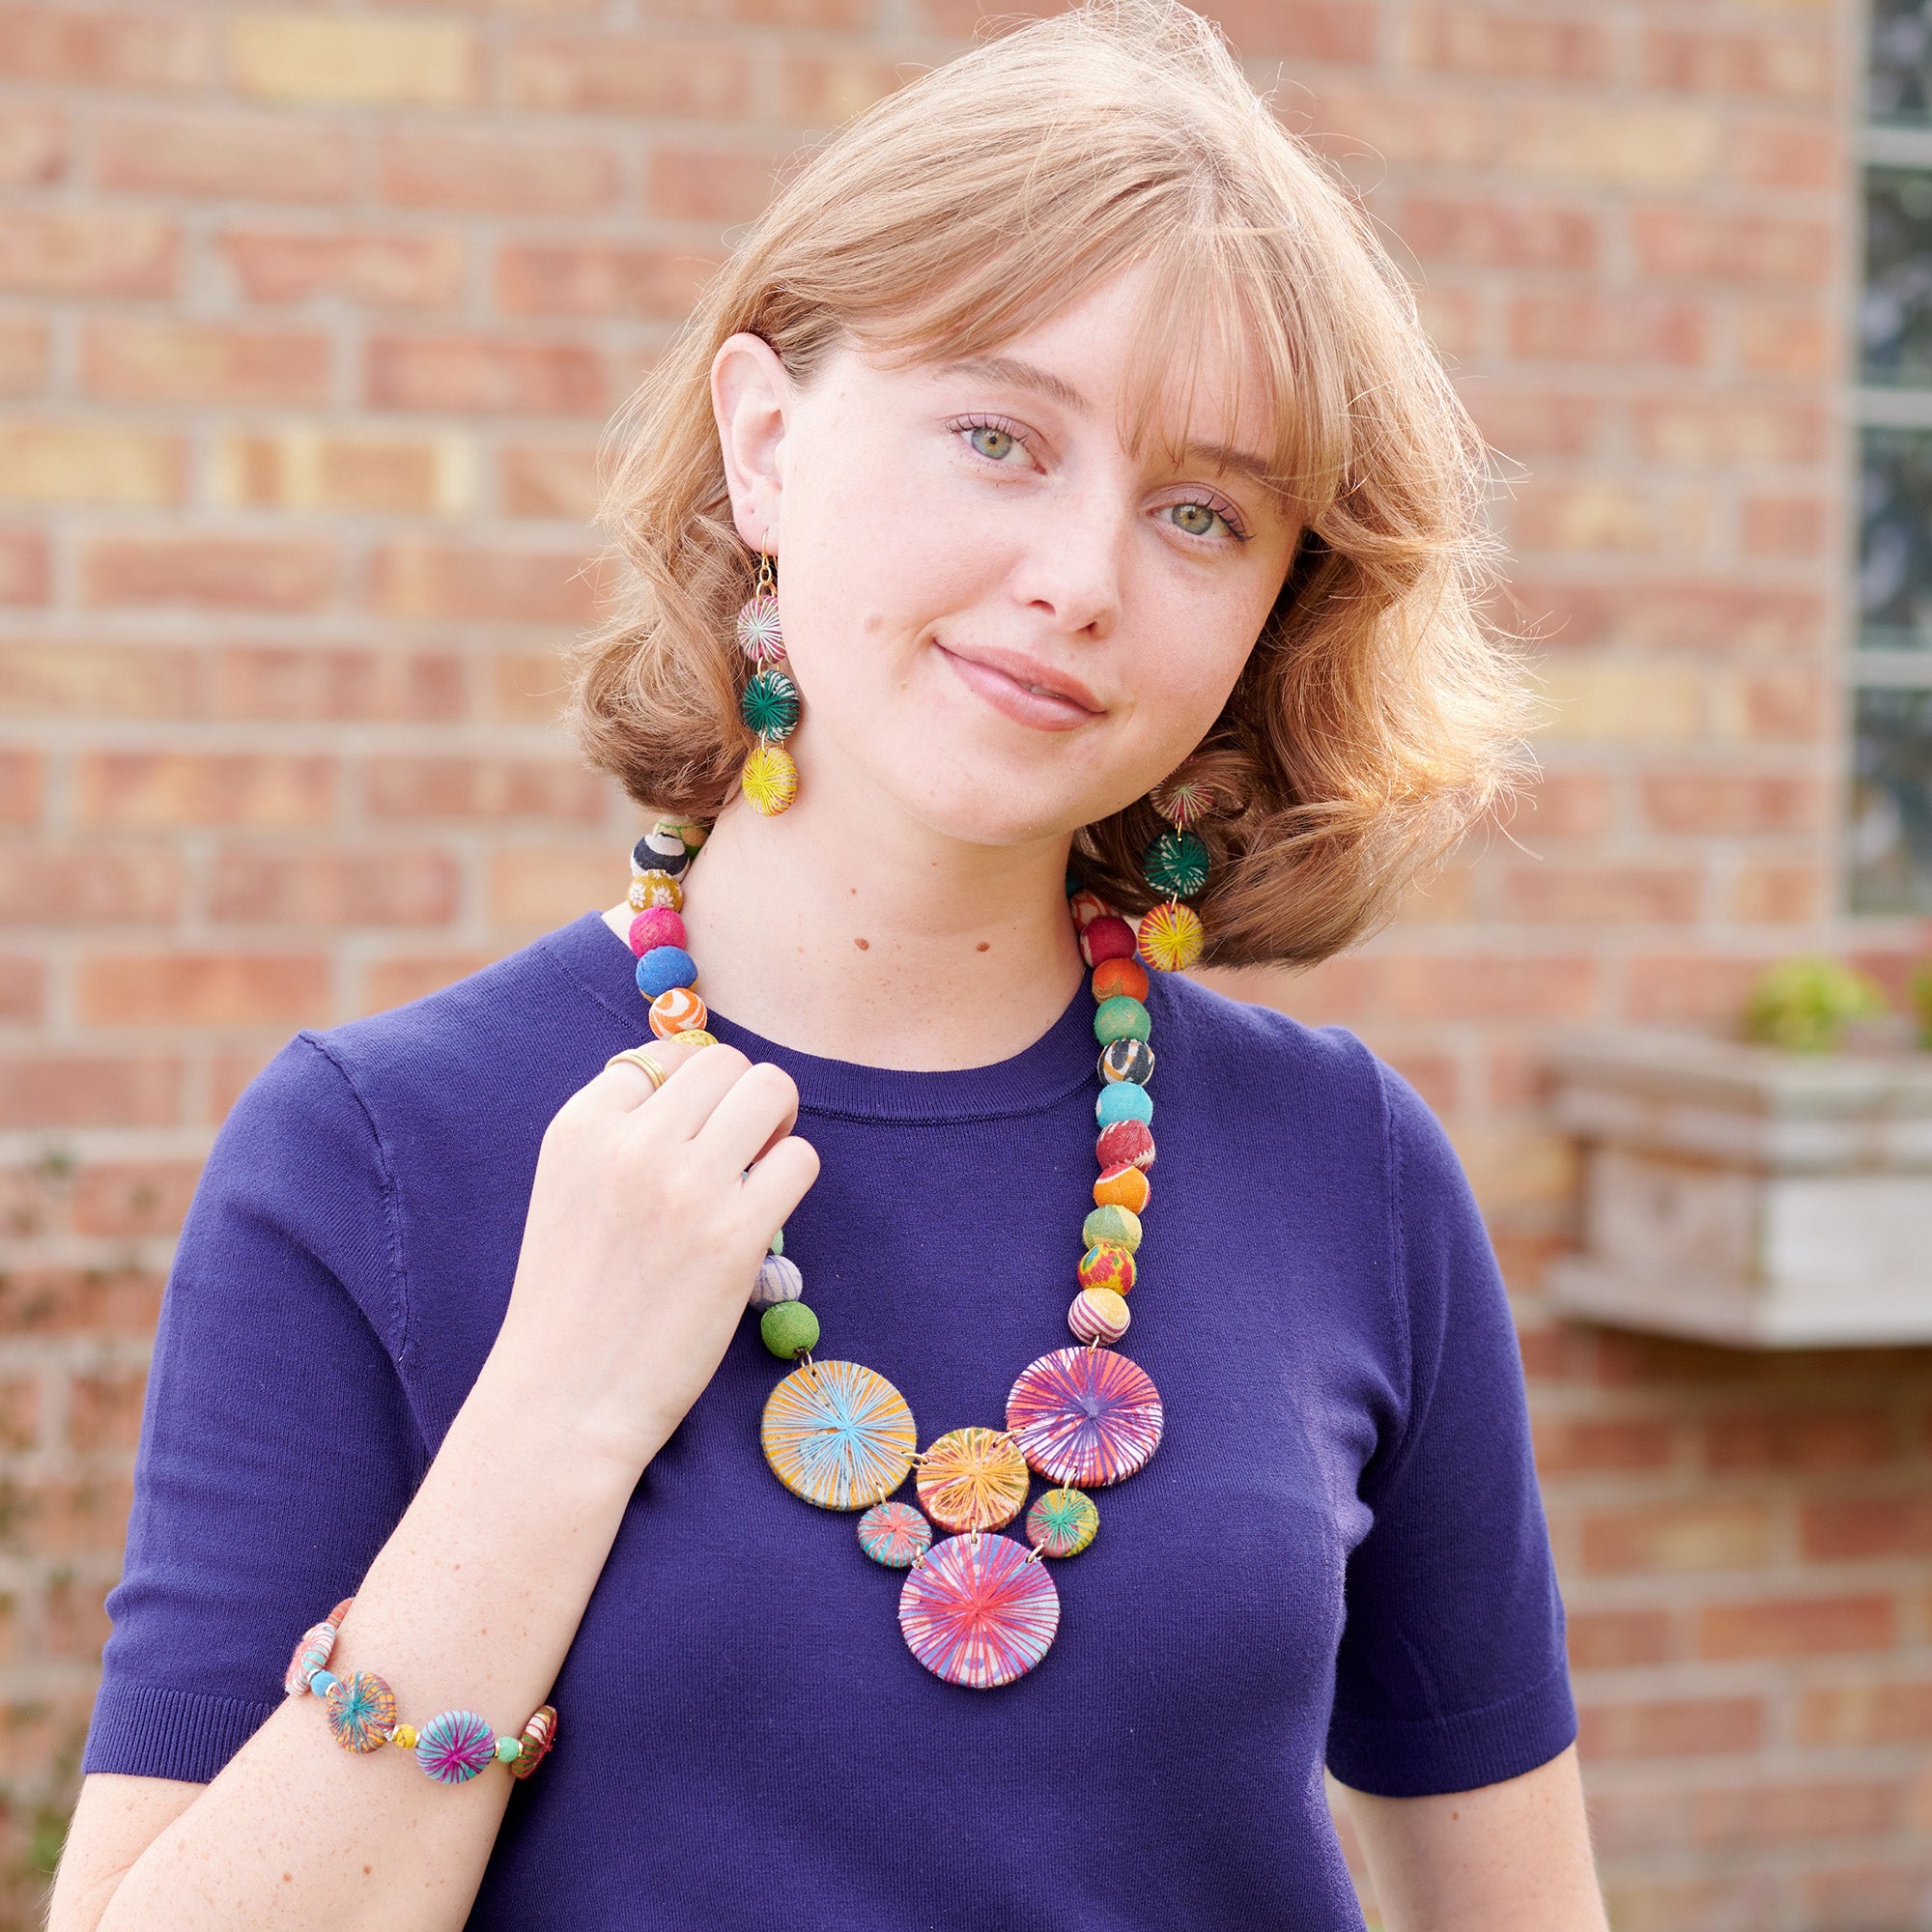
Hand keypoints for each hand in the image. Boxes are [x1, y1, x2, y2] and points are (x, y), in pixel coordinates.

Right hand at [488, 1033, 819, 1470]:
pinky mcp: (735, 1236)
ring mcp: (686, 1186)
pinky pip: (799, 1160)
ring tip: (757, 1170)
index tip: (692, 1131)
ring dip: (776, 1126)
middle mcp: (632, 1143)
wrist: (565, 1400)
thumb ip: (621, 1130)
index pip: (665, 1054)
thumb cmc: (572, 1299)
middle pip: (726, 1063)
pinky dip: (792, 1177)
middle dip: (742, 1098)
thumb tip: (705, 1081)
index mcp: (580, 1126)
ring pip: (771, 1091)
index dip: (692, 1090)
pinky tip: (764, 1214)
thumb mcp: (568, 1189)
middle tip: (740, 1147)